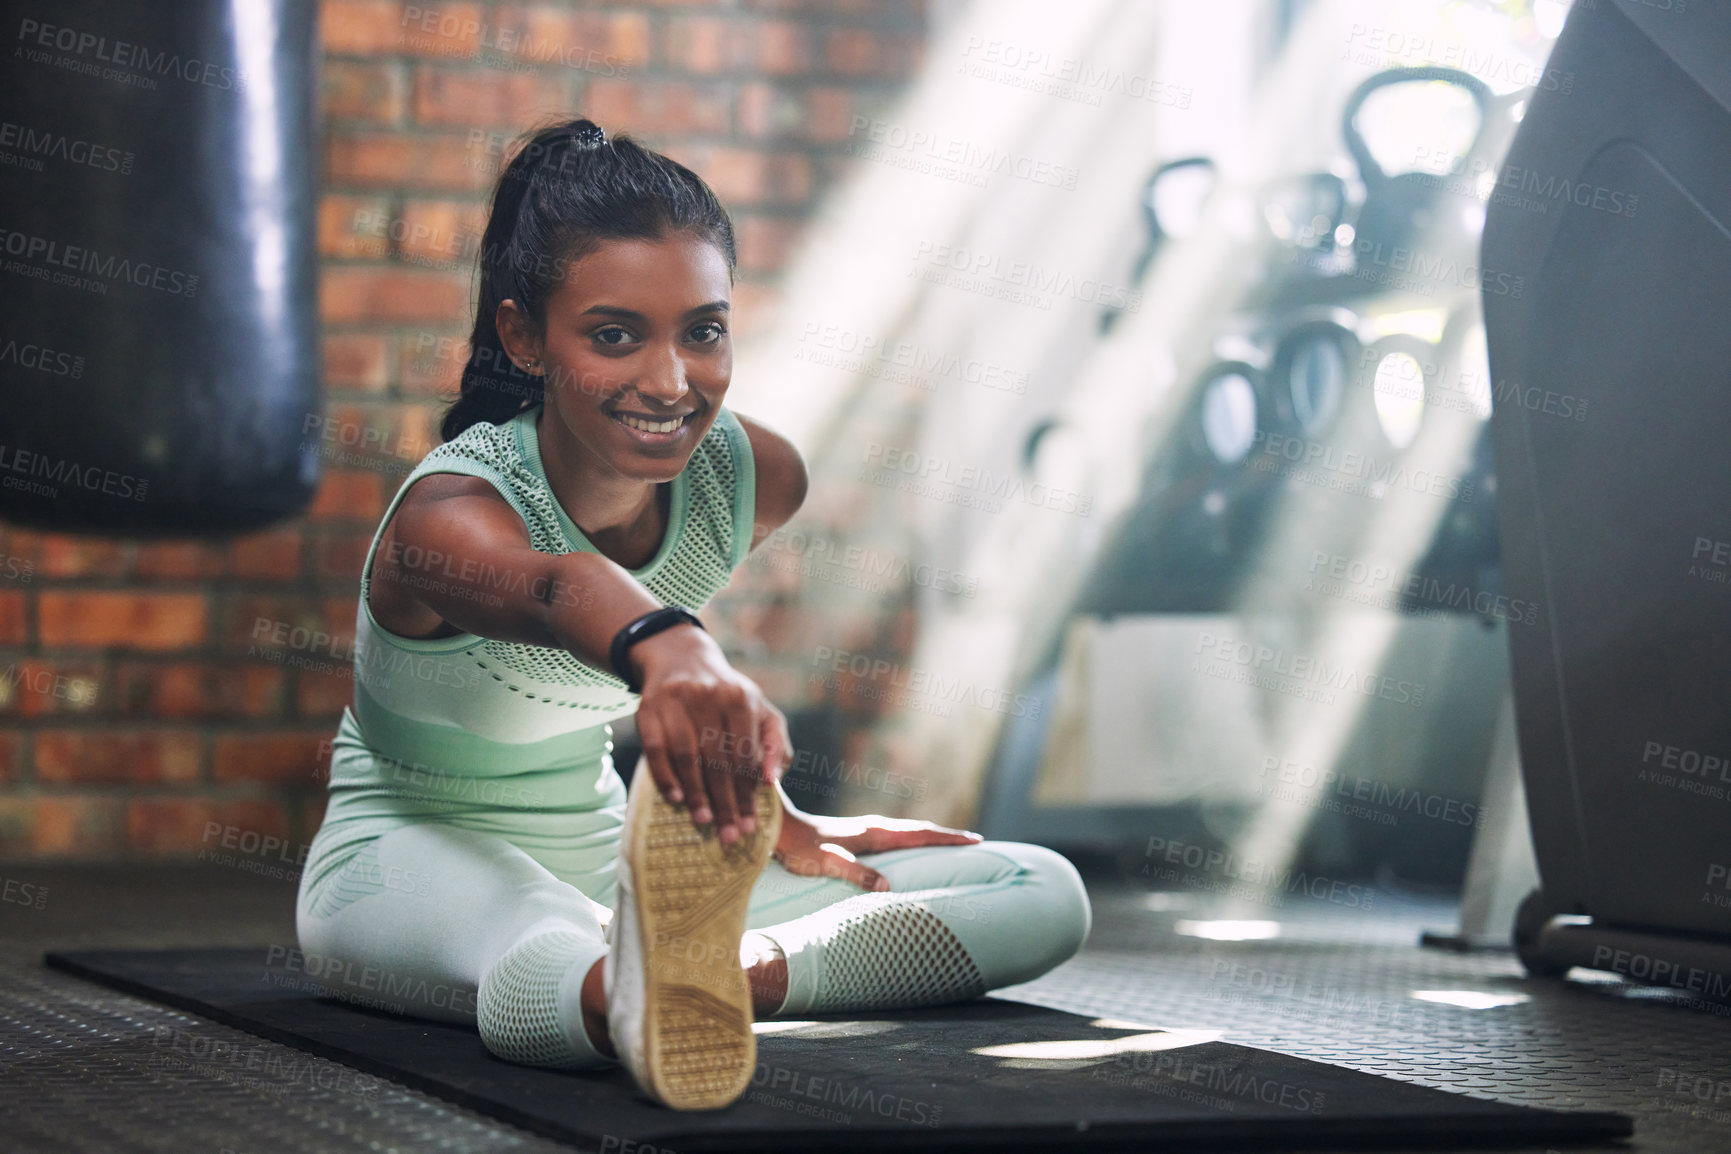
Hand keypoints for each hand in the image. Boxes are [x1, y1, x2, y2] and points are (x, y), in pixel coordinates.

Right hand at [629, 625, 789, 844]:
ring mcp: (675, 701)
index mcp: (741, 698)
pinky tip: (676, 799)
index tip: (751, 824)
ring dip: (696, 793)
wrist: (682, 659)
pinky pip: (655, 749)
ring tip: (705, 822)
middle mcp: (709, 696)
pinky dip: (665, 777)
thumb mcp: (760, 711)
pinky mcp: (648, 709)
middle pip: (718, 759)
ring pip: (687, 755)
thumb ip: (774, 745)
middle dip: (726, 802)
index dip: (748, 792)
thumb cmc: (728, 696)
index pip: (745, 754)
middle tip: (730, 835)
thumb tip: (772, 781)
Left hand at [772, 792, 981, 891]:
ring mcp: (867, 830)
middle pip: (920, 830)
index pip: (920, 834)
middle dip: (947, 836)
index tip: (973, 839)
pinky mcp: (860, 836)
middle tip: (974, 840)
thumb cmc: (802, 849)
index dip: (947, 838)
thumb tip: (888, 887)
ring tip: (951, 843)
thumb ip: (857, 874)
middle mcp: (875, 827)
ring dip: (932, 836)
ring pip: (909, 831)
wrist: (782, 831)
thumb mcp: (829, 864)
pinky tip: (912, 847)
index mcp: (874, 832)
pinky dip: (915, 839)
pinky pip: (897, 837)